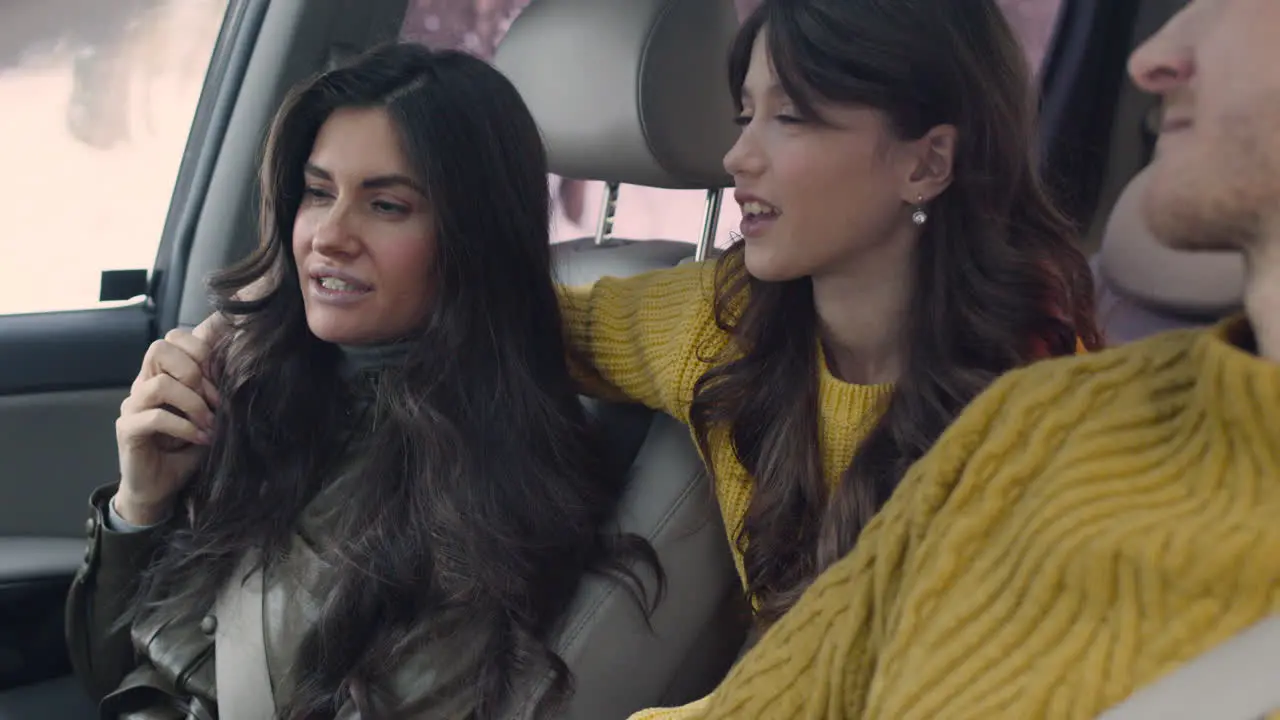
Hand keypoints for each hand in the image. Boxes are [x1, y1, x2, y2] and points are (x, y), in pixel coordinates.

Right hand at [113, 325, 220, 524]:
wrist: (162, 486)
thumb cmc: (189, 447)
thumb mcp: (211, 414)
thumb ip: (219, 392)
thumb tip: (246, 370)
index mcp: (164, 373)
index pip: (175, 337)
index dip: (202, 349)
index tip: (224, 377)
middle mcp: (144, 383)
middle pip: (159, 349)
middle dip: (195, 372)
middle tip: (214, 401)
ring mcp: (132, 405)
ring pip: (159, 384)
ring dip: (193, 404)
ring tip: (210, 424)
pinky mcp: (127, 429)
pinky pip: (155, 416)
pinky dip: (184, 427)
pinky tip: (201, 438)